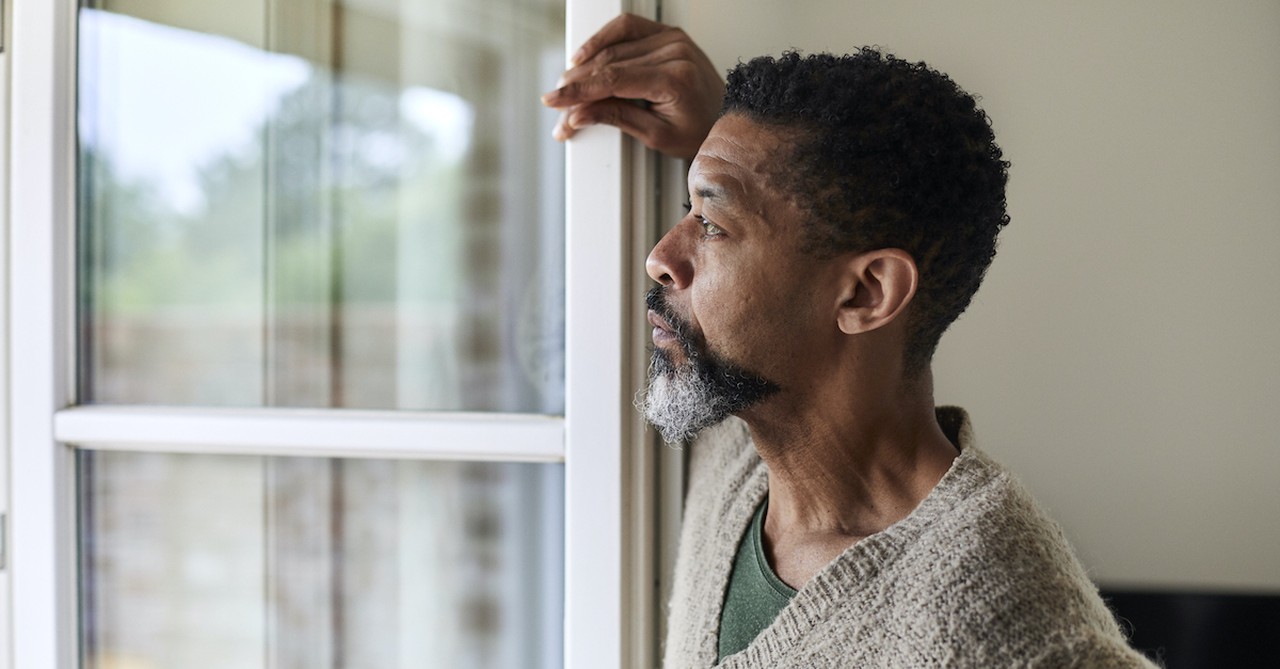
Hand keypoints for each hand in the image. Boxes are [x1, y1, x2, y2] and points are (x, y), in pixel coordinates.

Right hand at [541, 13, 723, 161]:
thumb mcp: (657, 135)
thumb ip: (617, 119)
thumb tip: (579, 114)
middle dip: (578, 84)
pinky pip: (628, 27)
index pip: (613, 79)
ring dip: (585, 63)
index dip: (579, 90)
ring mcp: (672, 39)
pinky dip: (603, 38)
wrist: (725, 117)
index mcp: (674, 79)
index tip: (555, 100)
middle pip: (609, 62)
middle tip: (558, 104)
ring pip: (614, 44)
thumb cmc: (698, 130)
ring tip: (568, 83)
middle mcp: (674, 52)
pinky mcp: (668, 34)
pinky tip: (586, 54)